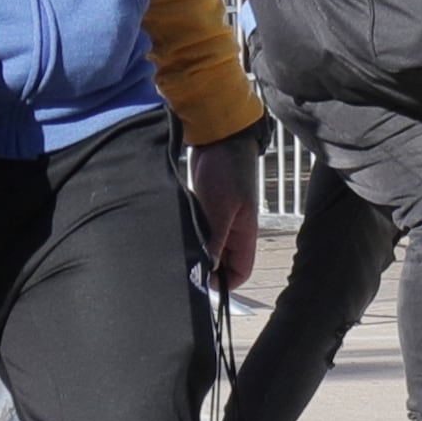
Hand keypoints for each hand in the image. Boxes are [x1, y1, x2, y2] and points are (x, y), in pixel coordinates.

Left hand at [190, 129, 261, 292]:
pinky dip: (189, 234)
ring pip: (207, 247)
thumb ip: (215, 239)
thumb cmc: (225, 171)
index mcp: (245, 235)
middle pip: (221, 263)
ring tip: (177, 251)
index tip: (200, 282)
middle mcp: (233, 232)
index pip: (240, 272)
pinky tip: (176, 232)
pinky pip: (198, 231)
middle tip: (182, 267)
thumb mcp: (220, 208)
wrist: (217, 138)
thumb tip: (208, 269)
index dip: (223, 283)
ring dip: (195, 250)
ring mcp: (219, 220)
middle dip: (205, 268)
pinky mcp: (205, 209)